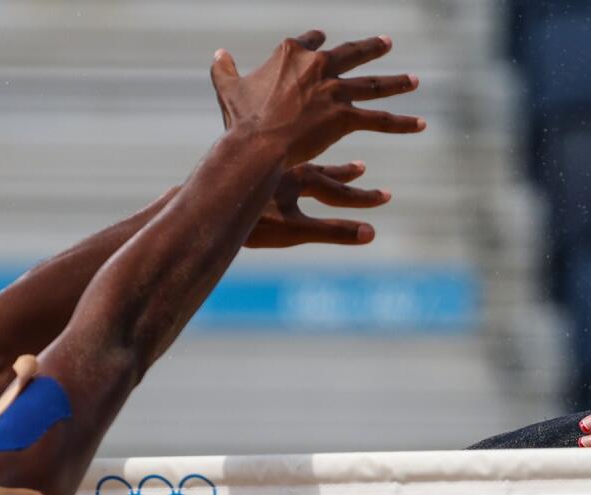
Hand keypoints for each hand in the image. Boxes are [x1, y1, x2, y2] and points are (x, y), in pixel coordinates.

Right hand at [211, 32, 424, 168]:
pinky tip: (421, 124)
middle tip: (386, 44)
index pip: (309, 42)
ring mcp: (334, 89)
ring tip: (414, 81)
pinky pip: (380, 119)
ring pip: (372, 85)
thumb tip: (219, 54)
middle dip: (369, 49)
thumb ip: (225, 70)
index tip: (323, 39)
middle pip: (350, 54)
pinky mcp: (345, 115)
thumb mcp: (229, 90)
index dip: (316, 42)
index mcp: (290, 54)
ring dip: (395, 83)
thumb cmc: (241, 120)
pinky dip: (402, 123)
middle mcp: (317, 66)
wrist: (257, 143)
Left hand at [246, 161, 388, 247]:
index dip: (362, 197)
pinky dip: (289, 166)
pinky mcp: (248, 173)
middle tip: (363, 170)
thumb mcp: (295, 231)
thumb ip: (333, 232)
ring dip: (319, 167)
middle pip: (321, 173)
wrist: (205, 206)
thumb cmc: (248, 225)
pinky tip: (287, 168)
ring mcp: (266, 171)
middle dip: (344, 176)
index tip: (386, 197)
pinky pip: (275, 166)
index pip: (338, 190)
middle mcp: (285, 168)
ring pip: (299, 164)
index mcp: (299, 179)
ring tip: (334, 166)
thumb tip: (371, 234)